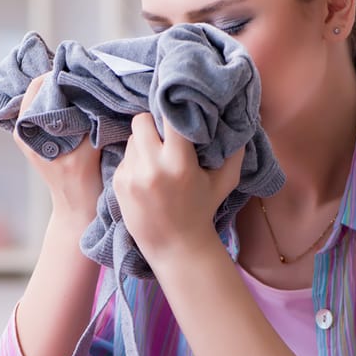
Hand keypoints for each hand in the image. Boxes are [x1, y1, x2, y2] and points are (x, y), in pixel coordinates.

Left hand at [13, 73, 103, 219]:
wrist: (78, 206)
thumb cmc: (80, 182)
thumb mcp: (86, 147)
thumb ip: (86, 118)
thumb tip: (92, 88)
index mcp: (26, 130)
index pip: (36, 87)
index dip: (57, 74)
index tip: (77, 69)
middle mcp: (25, 128)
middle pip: (40, 89)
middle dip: (61, 79)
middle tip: (84, 72)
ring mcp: (34, 131)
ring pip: (48, 97)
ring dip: (65, 89)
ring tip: (85, 82)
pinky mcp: (46, 134)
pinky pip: (54, 108)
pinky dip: (67, 100)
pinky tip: (83, 98)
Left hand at [113, 113, 244, 266]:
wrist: (174, 245)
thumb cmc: (202, 210)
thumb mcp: (224, 181)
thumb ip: (234, 151)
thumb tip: (236, 119)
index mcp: (179, 162)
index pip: (169, 117)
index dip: (173, 110)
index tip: (178, 110)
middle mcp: (152, 166)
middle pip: (141, 121)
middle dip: (152, 124)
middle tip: (163, 135)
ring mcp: (131, 175)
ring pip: (132, 139)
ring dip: (143, 143)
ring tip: (156, 160)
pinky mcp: (118, 183)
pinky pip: (124, 157)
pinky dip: (135, 161)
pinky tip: (147, 177)